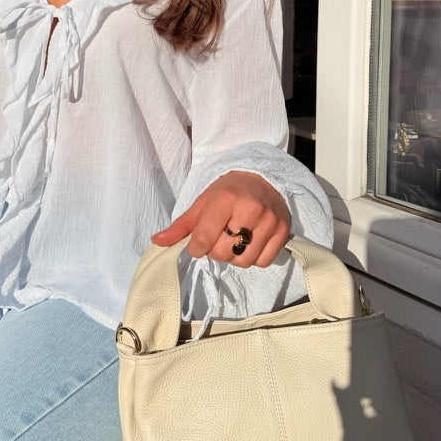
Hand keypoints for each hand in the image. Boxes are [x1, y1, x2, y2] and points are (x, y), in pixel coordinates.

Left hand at [151, 171, 290, 267]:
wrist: (261, 179)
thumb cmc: (227, 192)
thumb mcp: (202, 203)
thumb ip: (181, 226)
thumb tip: (156, 241)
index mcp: (225, 199)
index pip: (204, 238)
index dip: (196, 248)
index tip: (197, 244)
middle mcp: (250, 208)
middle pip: (224, 253)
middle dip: (215, 252)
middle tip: (217, 239)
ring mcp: (269, 220)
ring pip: (244, 261)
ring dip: (234, 258)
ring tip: (233, 241)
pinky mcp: (283, 231)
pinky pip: (263, 261)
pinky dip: (253, 258)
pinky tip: (250, 243)